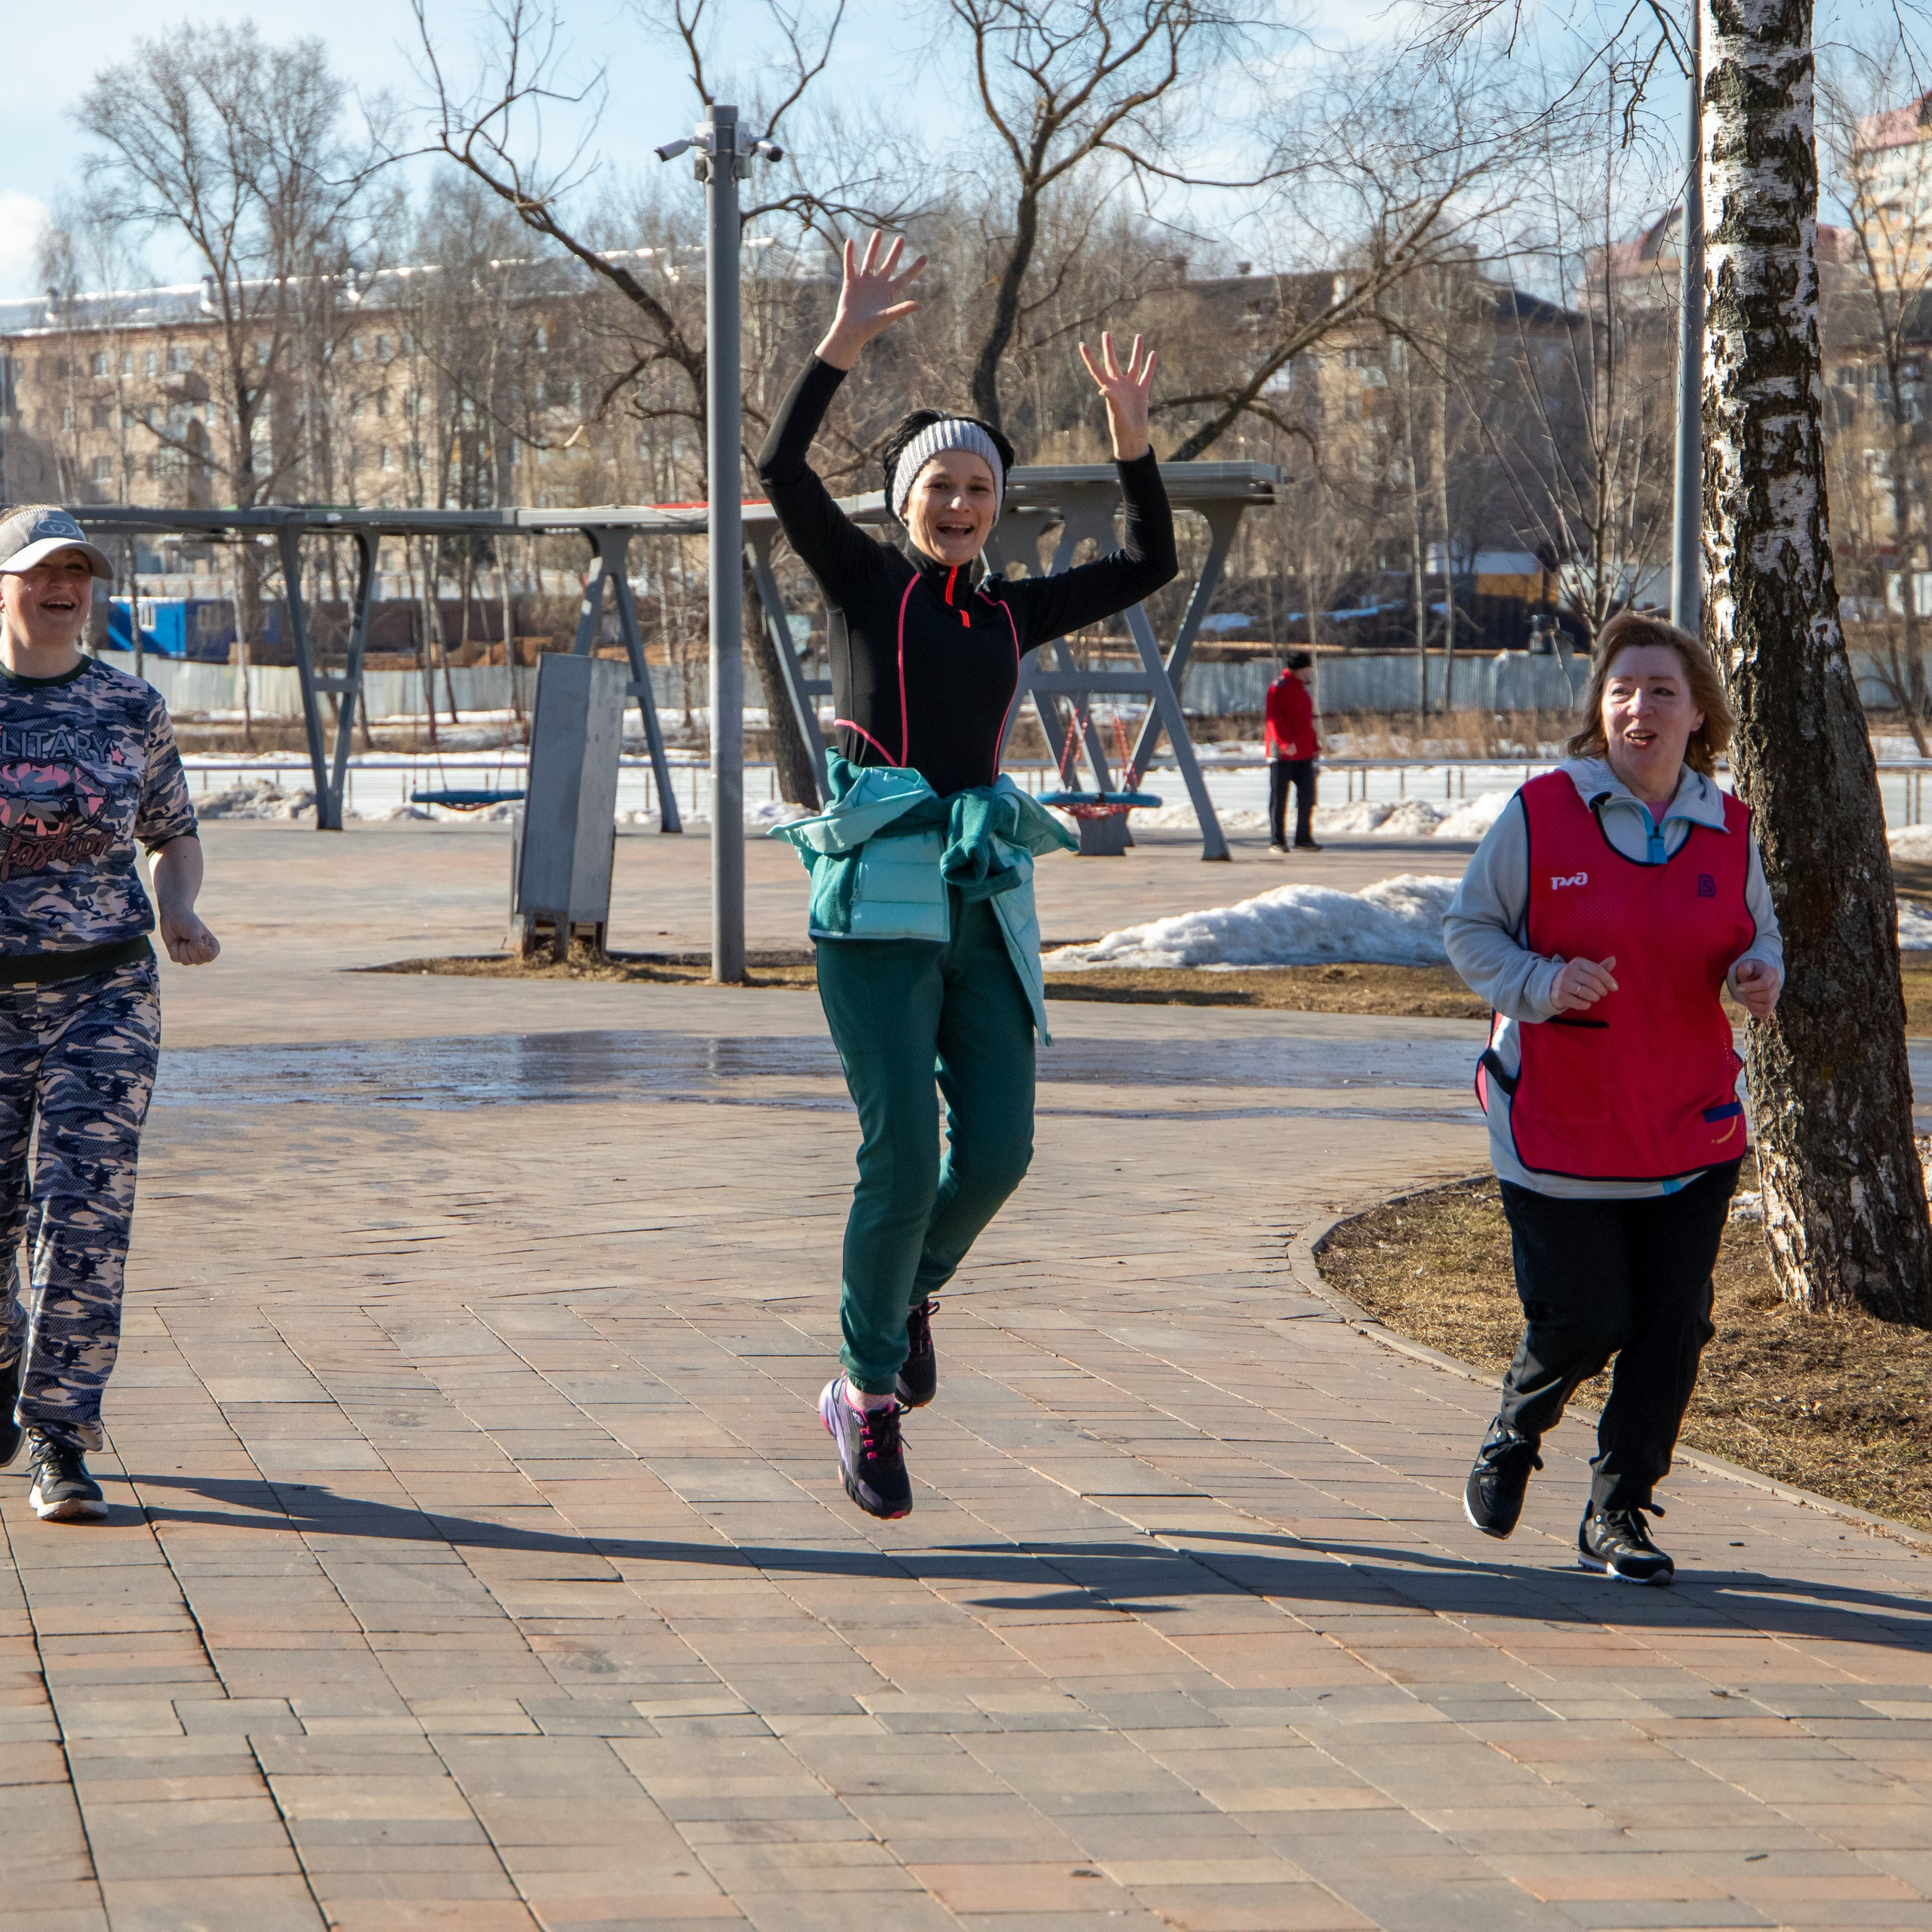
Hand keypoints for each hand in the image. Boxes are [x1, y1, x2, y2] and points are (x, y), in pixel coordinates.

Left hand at [160, 910, 218, 965]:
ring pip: (186, 961)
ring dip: (182, 948)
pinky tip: (176, 941)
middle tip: (190, 937)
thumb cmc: (188, 921)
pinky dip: (174, 948)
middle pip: (197, 961)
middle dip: (191, 947)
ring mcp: (191, 957)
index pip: (209, 957)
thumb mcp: (194, 927)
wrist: (173, 917)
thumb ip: (197, 938)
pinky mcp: (178, 957)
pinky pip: (176, 958)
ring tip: (183, 939)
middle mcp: (203, 954)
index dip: (203, 949)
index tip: (202, 937)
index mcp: (213, 948)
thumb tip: (200, 947)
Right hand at [816, 231, 925, 370]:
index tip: (925, 257)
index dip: (915, 268)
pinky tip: (851, 242)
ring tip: (878, 232)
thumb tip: (920, 305)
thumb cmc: (870, 327)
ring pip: (870, 260)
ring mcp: (864, 282)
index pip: (905, 277)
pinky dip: (849, 254)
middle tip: (901, 239)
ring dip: (874, 246)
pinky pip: (850, 265)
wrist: (851, 330)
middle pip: (889, 265)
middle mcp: (878, 285)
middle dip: (895, 252)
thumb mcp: (888, 317)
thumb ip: (902, 309)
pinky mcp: (851, 282)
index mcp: (889, 293)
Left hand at [1077, 331, 1156, 460]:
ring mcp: (1130, 387)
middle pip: (1112, 362)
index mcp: (1108, 388)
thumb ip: (1111, 400)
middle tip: (1106, 333)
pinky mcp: (1142, 392)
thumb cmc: (1121, 428)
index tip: (1082, 344)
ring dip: (1136, 351)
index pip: (1096, 369)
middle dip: (1108, 348)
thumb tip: (1103, 390)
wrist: (1132, 437)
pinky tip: (1152, 354)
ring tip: (1139, 336)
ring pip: (1133, 364)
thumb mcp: (1115, 414)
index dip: (1089, 357)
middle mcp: (1118, 385)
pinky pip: (1146, 375)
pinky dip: (1150, 365)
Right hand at [1550, 953, 1616, 1013]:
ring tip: (1595, 997)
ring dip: (1595, 998)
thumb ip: (1602, 967)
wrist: (1553, 986)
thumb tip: (1613, 958)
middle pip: (1593, 982)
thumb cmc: (1577, 978)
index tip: (1615, 987)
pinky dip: (1587, 1005)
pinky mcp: (1560, 996)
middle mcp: (1569, 971)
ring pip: (1587, 993)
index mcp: (1578, 962)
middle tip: (1603, 993)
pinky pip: (1580, 1003)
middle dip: (1602, 990)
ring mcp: (1563, 984)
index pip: (1597, 970)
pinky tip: (1586, 1003)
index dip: (1608, 979)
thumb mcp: (1587, 970)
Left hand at [1729, 958, 1779, 1020]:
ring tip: (1746, 996)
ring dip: (1751, 1004)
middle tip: (1742, 991)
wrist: (1754, 977)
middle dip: (1750, 996)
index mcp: (1771, 973)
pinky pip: (1764, 1014)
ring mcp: (1775, 997)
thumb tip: (1745, 970)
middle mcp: (1777, 986)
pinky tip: (1750, 1003)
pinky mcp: (1771, 1006)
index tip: (1738, 987)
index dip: (1750, 987)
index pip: (1765, 984)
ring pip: (1766, 1007)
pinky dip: (1754, 1011)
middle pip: (1767, 996)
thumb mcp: (1745, 966)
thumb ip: (1744, 968)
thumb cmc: (1749, 971)